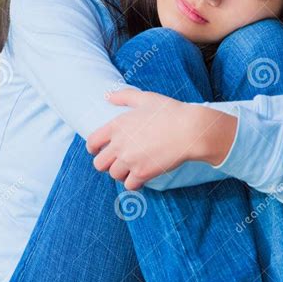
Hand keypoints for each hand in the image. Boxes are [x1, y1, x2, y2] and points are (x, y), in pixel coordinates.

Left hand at [85, 88, 236, 189]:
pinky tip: (140, 179)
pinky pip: (129, 185)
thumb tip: (108, 96)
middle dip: (106, 164)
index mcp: (117, 125)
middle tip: (116, 162)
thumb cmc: (171, 112)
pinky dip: (134, 184)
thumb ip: (124, 96)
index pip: (92, 142)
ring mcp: (130, 160)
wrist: (190, 130)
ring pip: (114, 175)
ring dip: (121, 174)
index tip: (98, 151)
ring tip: (131, 169)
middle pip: (99, 164)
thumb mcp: (146, 98)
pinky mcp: (142, 173)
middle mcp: (119, 144)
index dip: (93, 149)